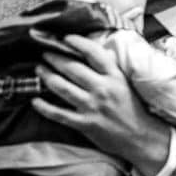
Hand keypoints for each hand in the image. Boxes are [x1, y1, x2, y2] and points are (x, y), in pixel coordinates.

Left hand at [32, 34, 171, 175]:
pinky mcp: (85, 124)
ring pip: (61, 87)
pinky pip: (58, 114)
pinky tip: (34, 100)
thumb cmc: (131, 107)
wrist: (141, 137)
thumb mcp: (124, 82)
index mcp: (114, 76)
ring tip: (39, 69)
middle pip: (72, 68)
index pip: (93, 53)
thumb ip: (108, 68)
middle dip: (54, 58)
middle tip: (44, 53)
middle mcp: (102, 89)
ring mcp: (92, 107)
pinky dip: (44, 107)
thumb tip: (90, 50)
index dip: (77, 42)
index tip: (65, 38)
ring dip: (46, 76)